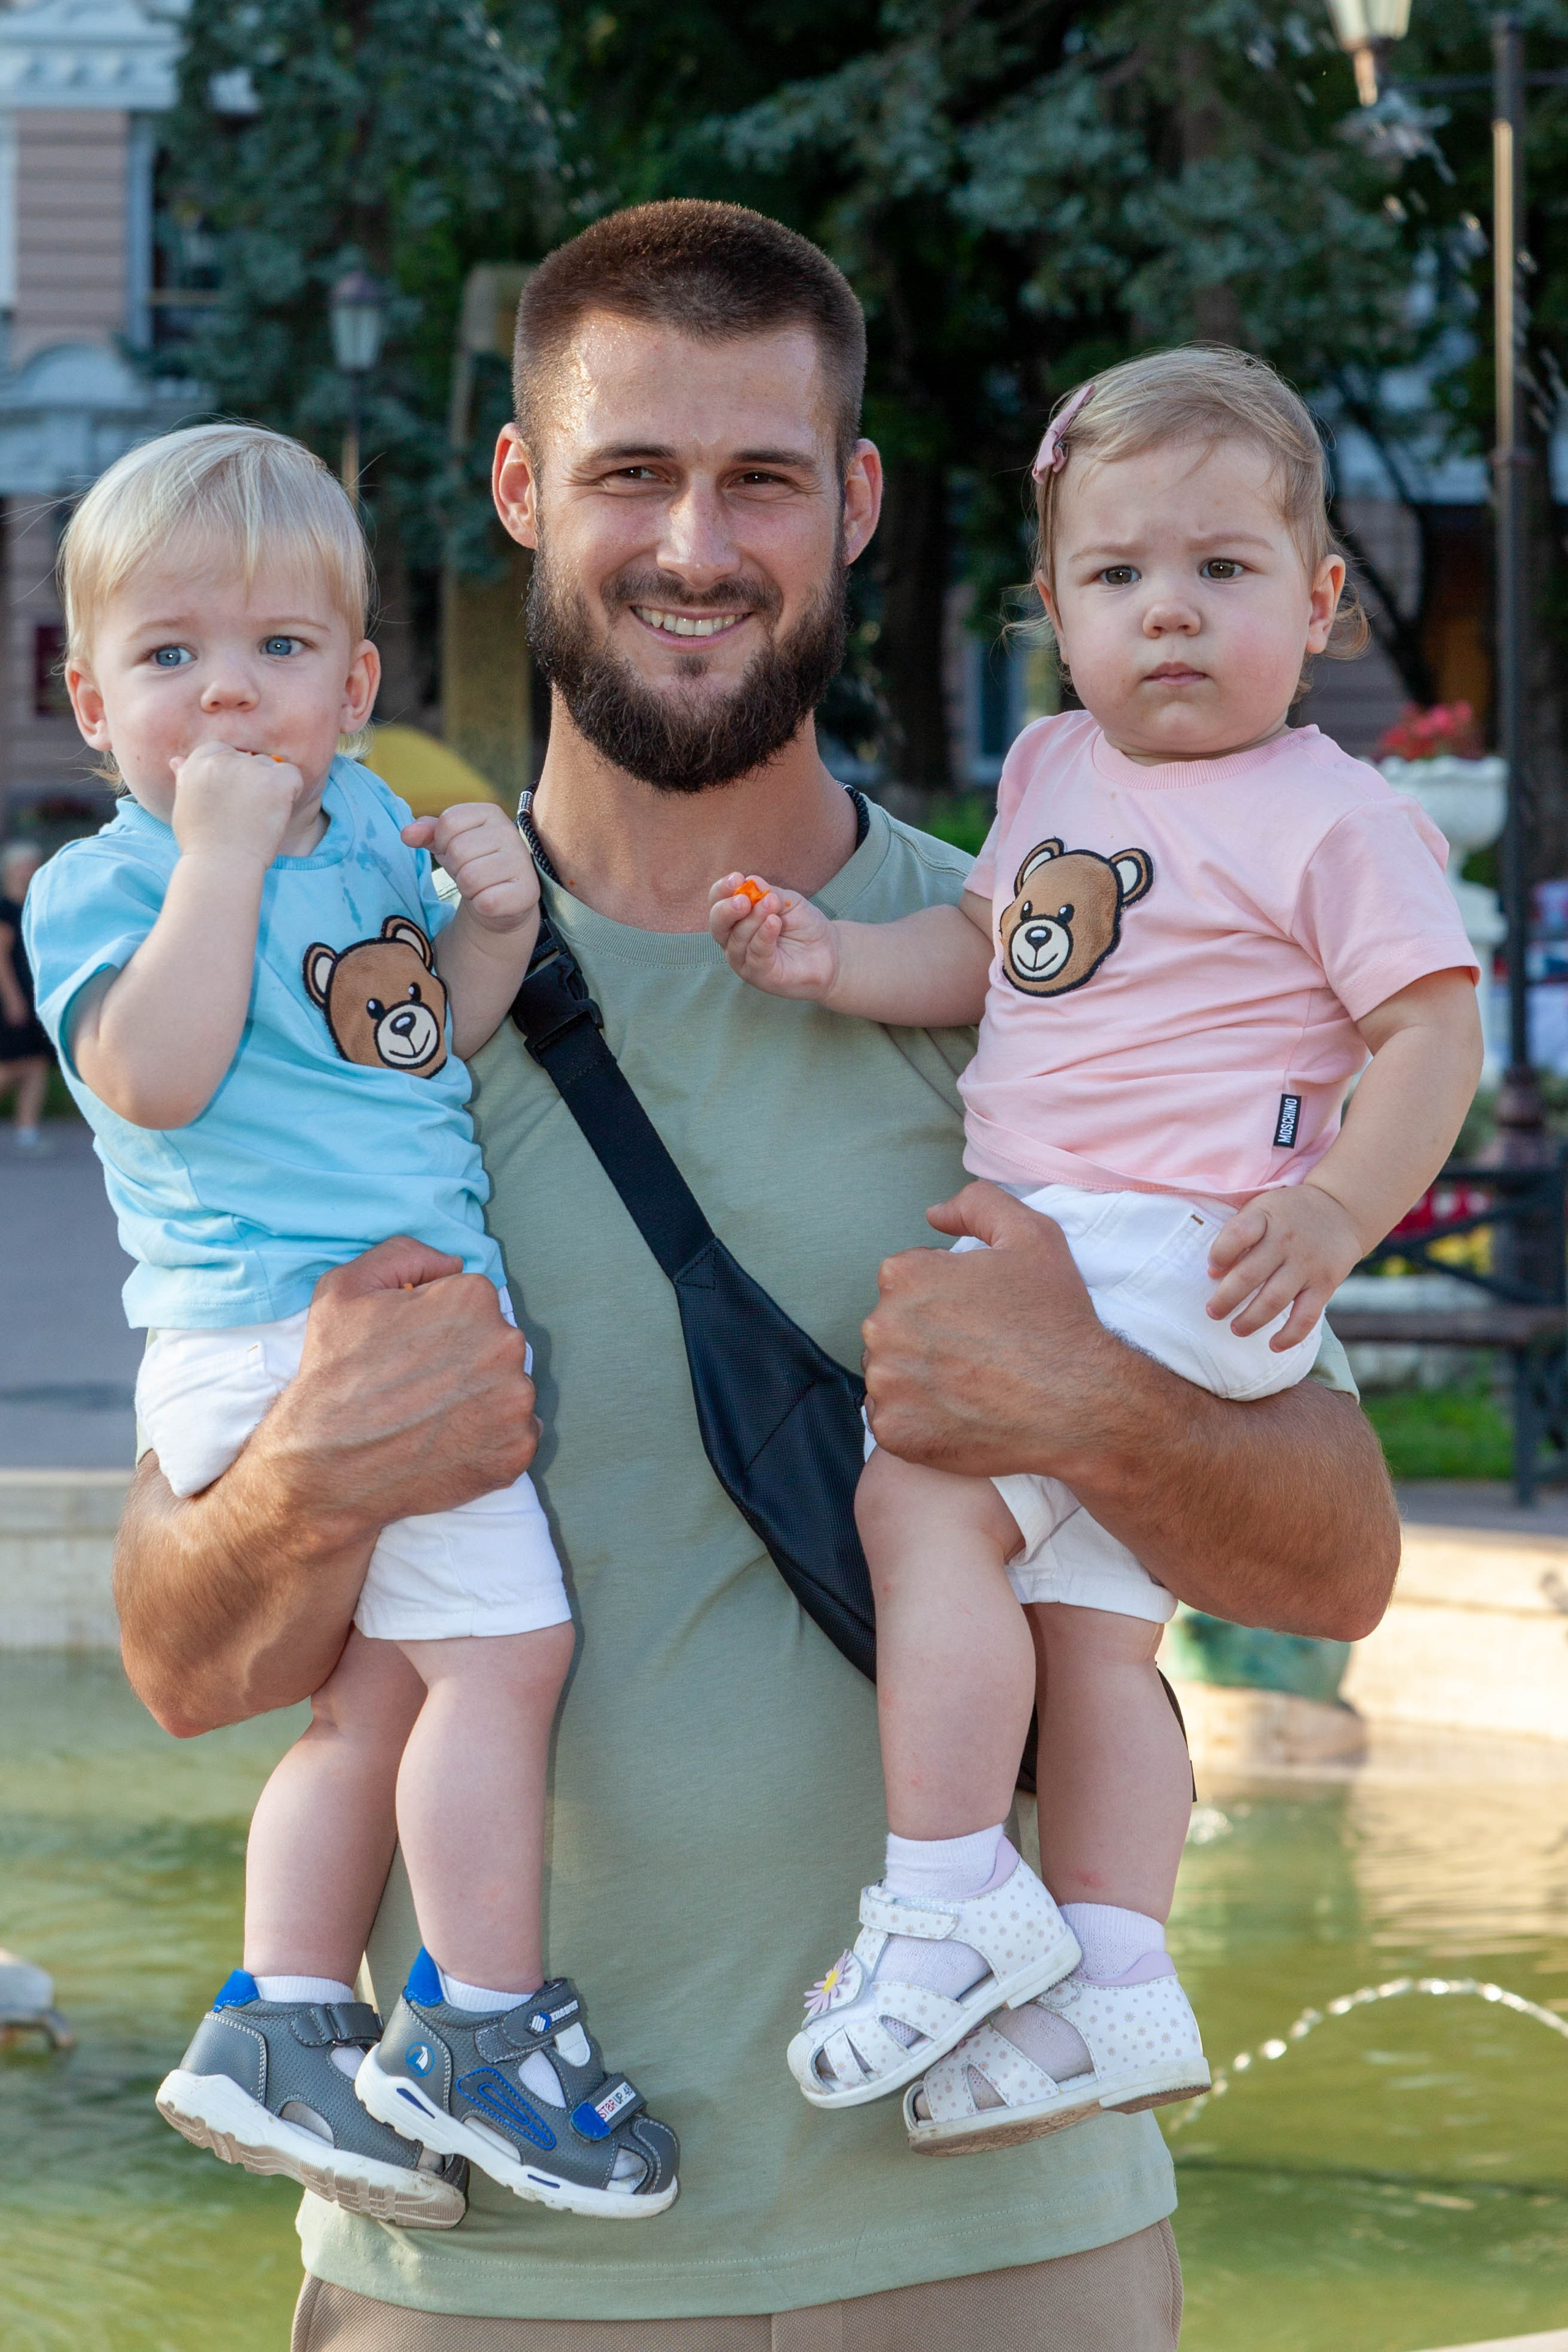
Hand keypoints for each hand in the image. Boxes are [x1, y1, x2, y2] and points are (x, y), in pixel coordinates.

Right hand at [170, 742, 304, 866]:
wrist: (220, 866)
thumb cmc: (201, 843)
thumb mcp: (184, 806)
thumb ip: (185, 779)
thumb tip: (177, 760)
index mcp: (197, 763)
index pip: (220, 750)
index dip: (230, 774)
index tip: (230, 798)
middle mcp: (222, 760)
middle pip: (247, 758)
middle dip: (250, 780)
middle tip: (245, 812)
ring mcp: (250, 769)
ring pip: (269, 766)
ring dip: (270, 786)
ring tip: (258, 816)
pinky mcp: (275, 782)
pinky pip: (293, 775)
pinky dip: (291, 791)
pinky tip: (278, 812)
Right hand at [279, 1239, 539, 1524]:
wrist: (326, 1467)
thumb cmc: (333, 1376)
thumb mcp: (345, 1287)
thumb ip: (404, 1254)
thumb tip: (451, 1262)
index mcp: (472, 1299)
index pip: (474, 1302)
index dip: (439, 1325)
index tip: (412, 1350)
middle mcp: (506, 1345)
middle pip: (496, 1344)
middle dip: (466, 1360)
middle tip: (420, 1386)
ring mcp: (516, 1402)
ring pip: (509, 1389)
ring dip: (481, 1399)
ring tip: (432, 1417)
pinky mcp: (517, 1451)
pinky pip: (516, 1434)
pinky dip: (490, 1439)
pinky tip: (450, 1443)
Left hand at [402, 804, 538, 933]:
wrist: (502, 899)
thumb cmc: (473, 863)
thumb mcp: (447, 842)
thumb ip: (427, 832)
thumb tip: (406, 834)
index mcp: (491, 813)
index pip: (447, 822)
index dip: (442, 843)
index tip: (456, 851)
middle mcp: (510, 833)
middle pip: (458, 851)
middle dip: (455, 868)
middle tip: (469, 872)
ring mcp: (521, 862)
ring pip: (470, 878)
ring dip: (467, 889)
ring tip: (480, 886)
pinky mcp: (527, 892)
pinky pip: (486, 901)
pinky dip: (481, 906)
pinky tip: (491, 901)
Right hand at [708, 872, 838, 999]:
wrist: (829, 951)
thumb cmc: (803, 925)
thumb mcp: (786, 901)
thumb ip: (767, 893)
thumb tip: (750, 882)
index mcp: (735, 920)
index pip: (717, 904)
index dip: (722, 890)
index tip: (737, 878)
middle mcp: (734, 941)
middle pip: (717, 924)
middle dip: (728, 909)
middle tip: (745, 899)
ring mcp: (744, 961)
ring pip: (737, 939)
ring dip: (754, 919)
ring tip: (772, 905)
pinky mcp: (759, 976)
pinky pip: (756, 955)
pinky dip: (763, 936)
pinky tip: (774, 922)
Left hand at [862, 1183, 1115, 1475]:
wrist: (1080, 1403)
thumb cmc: (1056, 1319)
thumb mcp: (1032, 1235)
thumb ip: (978, 1204)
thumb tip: (934, 1215)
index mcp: (904, 1275)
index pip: (908, 1282)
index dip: (947, 1297)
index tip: (980, 1317)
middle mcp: (881, 1326)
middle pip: (893, 1327)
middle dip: (927, 1336)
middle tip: (978, 1353)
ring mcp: (885, 1383)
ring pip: (890, 1373)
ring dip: (918, 1378)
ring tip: (970, 1385)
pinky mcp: (893, 1431)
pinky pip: (892, 1419)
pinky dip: (918, 1419)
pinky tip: (959, 1415)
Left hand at [1206, 1183, 1363, 1348]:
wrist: (1341, 1210)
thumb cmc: (1288, 1214)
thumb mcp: (1261, 1209)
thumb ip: (1238, 1233)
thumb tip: (1214, 1272)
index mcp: (1264, 1217)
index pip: (1237, 1234)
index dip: (1220, 1254)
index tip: (1211, 1269)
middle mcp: (1285, 1240)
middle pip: (1249, 1274)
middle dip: (1225, 1299)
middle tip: (1213, 1312)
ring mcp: (1306, 1264)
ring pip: (1274, 1300)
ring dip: (1251, 1320)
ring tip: (1236, 1329)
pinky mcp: (1325, 1284)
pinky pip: (1306, 1315)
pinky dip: (1290, 1335)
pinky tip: (1274, 1345)